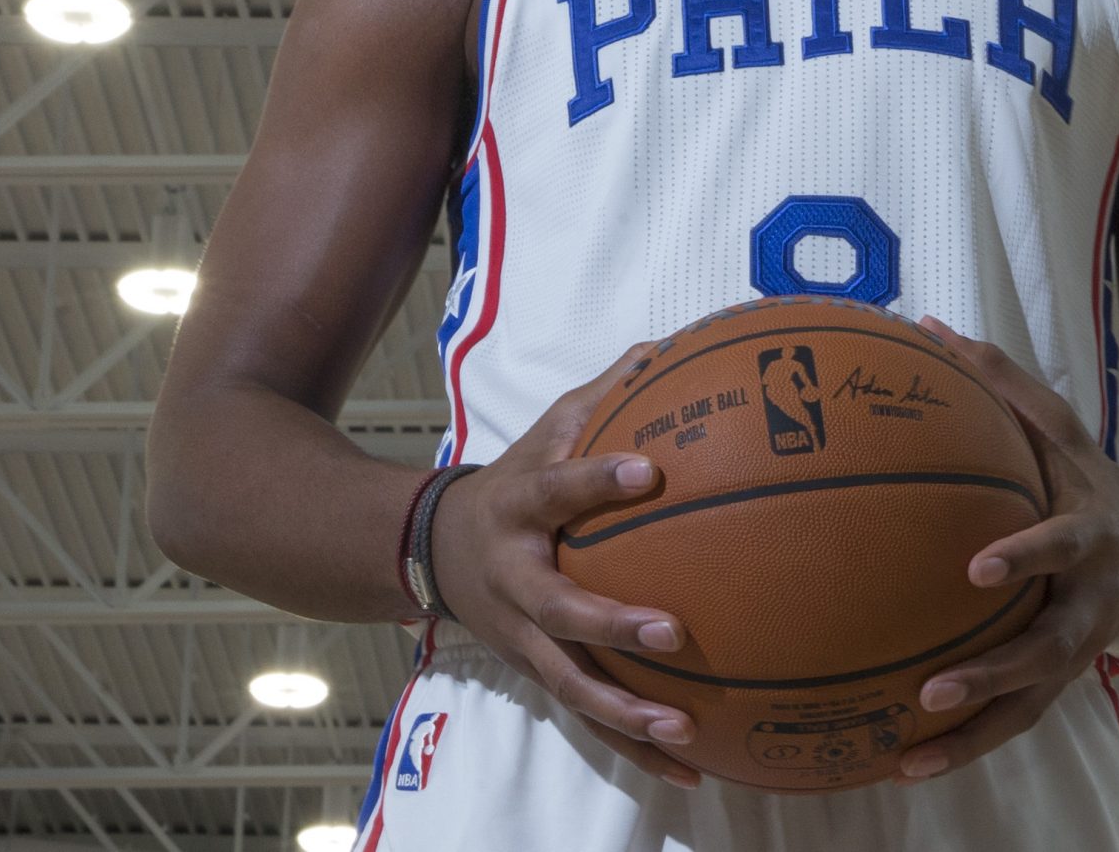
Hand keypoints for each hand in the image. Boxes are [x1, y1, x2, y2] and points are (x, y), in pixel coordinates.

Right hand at [428, 340, 702, 787]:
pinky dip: (635, 748)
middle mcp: (515, 583)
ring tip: (683, 732)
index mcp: (518, 511)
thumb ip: (603, 394)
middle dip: (613, 625)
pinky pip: (589, 717)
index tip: (650, 469)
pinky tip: (690, 770)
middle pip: (560, 612)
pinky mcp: (538, 674)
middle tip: (673, 631)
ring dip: (625, 713)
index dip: (598, 480)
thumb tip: (667, 347)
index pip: (557, 491)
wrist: (428, 550)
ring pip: (571, 684)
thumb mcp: (543, 430)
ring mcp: (522, 639)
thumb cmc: (512, 482)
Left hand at [893, 316, 1118, 783]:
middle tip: (933, 689)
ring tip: (910, 759)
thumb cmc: (1095, 479)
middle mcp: (1092, 605)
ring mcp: (1081, 652)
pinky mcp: (1062, 683)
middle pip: (1050, 651)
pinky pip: (1014, 721)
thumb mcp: (1062, 429)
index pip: (1062, 546)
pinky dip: (966, 746)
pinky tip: (904, 765)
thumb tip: (930, 324)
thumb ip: (1002, 381)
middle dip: (996, 674)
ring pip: (1031, 706)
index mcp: (1094, 538)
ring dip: (974, 736)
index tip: (976, 569)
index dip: (1027, 557)